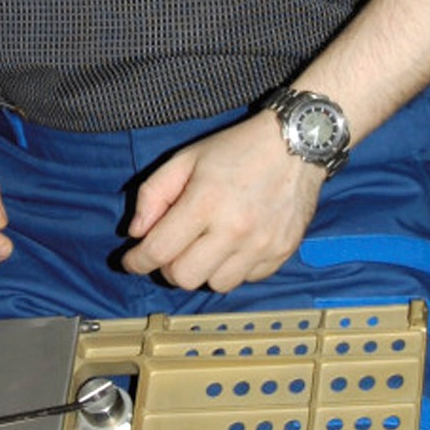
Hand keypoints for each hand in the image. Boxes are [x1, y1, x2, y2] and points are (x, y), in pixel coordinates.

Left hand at [120, 114, 321, 292]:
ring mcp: (261, 245)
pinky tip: (234, 245)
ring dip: (203, 270)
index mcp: (205, 203)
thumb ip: (153, 194)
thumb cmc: (237, 149)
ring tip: (207, 246)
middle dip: (169, 268)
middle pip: (184, 278)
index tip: (132, 261)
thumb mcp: (186, 159)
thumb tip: (137, 233)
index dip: (137, 261)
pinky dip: (233, 268)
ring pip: (216, 285)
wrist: (297, 144)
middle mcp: (234, 230)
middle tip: (173, 249)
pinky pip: (246, 279)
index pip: (158, 251)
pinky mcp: (281, 253)